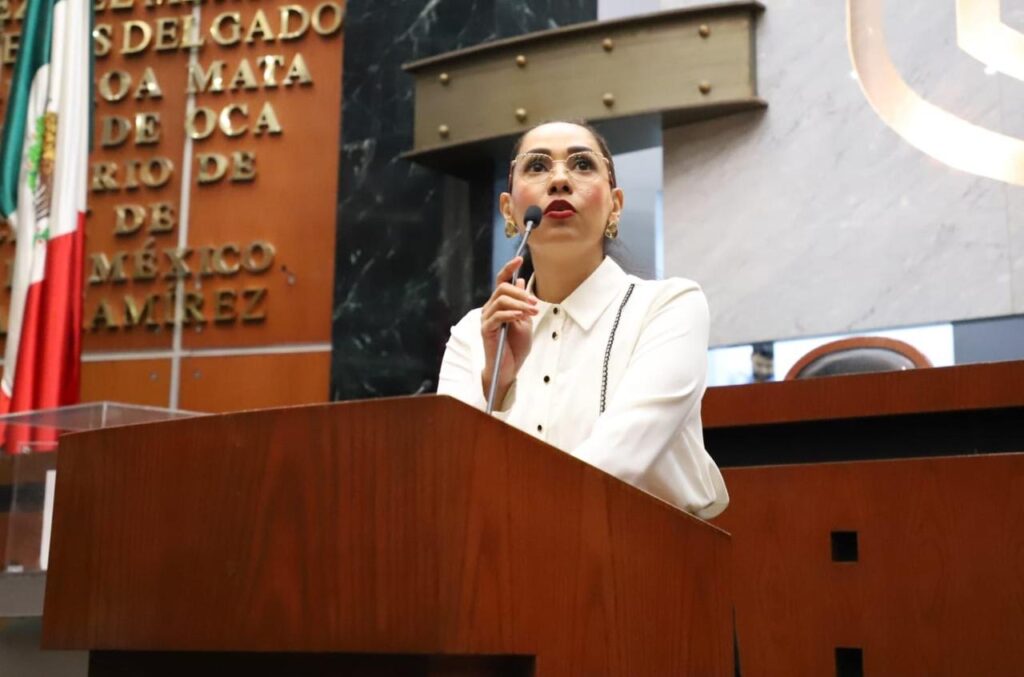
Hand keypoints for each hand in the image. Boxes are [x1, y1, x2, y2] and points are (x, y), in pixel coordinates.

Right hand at [481, 256, 537, 402]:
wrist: (510, 368)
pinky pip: (498, 316)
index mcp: (499, 305)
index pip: (501, 281)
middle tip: (534, 303)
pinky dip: (511, 313)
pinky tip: (520, 317)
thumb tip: (520, 281)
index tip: (519, 260)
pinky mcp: (486, 330)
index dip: (509, 269)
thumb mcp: (524, 320)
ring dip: (519, 304)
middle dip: (520, 293)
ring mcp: (487, 319)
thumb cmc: (515, 347)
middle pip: (501, 288)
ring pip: (501, 300)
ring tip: (532, 311)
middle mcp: (490, 309)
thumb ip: (521, 302)